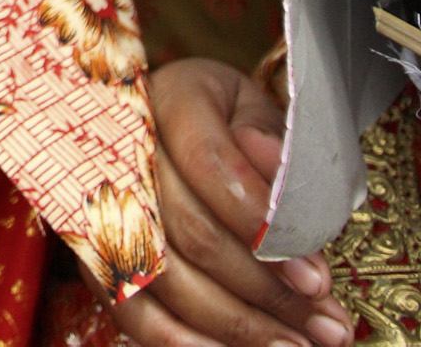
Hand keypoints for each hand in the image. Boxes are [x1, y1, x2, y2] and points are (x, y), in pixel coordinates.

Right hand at [116, 58, 352, 346]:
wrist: (173, 126)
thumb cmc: (227, 120)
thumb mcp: (260, 110)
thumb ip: (275, 140)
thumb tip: (278, 173)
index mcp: (171, 99)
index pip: (211, 163)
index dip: (263, 226)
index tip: (317, 276)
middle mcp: (125, 149)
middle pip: (189, 233)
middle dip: (263, 290)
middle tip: (323, 326)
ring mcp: (102, 205)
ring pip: (163, 280)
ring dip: (234, 326)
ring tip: (294, 346)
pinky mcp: (96, 254)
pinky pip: (130, 311)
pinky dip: (181, 342)